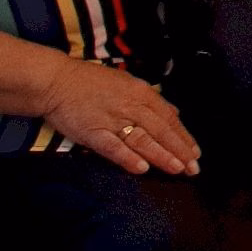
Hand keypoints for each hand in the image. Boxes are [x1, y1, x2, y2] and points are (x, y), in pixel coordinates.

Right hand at [39, 58, 200, 175]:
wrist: (56, 81)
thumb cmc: (92, 82)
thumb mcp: (128, 82)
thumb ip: (152, 99)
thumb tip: (174, 112)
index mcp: (141, 93)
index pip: (168, 118)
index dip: (183, 136)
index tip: (195, 153)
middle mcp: (130, 106)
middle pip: (160, 130)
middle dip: (179, 150)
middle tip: (193, 168)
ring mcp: (111, 120)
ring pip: (142, 139)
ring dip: (161, 155)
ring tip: (176, 169)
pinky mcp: (92, 132)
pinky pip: (113, 147)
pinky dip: (128, 158)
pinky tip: (142, 169)